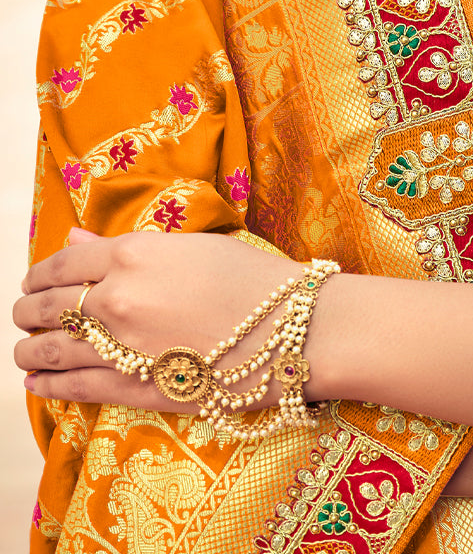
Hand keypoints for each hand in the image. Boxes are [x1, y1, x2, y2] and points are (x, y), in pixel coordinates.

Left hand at [13, 228, 311, 410]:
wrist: (290, 331)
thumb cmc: (251, 278)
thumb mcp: (190, 248)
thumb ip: (125, 247)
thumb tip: (75, 241)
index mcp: (134, 254)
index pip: (63, 263)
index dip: (40, 273)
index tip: (35, 280)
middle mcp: (117, 297)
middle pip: (47, 306)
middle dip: (29, 310)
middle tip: (26, 314)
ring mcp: (121, 346)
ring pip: (50, 349)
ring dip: (29, 349)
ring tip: (24, 350)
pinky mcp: (131, 388)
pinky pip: (72, 388)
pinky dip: (47, 386)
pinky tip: (36, 383)